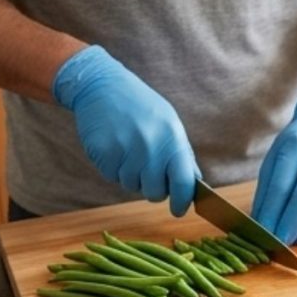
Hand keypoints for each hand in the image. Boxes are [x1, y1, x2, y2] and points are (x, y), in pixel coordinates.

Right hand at [53, 45, 200, 215]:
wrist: (102, 85)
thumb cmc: (140, 106)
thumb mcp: (169, 123)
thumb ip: (182, 154)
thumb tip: (194, 183)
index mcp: (172, 139)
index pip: (183, 182)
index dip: (182, 201)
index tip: (178, 210)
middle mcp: (150, 147)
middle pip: (155, 192)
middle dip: (153, 189)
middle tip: (147, 171)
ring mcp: (126, 151)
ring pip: (132, 186)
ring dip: (131, 176)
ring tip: (129, 149)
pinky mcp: (104, 154)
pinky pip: (113, 176)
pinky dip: (114, 168)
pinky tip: (115, 146)